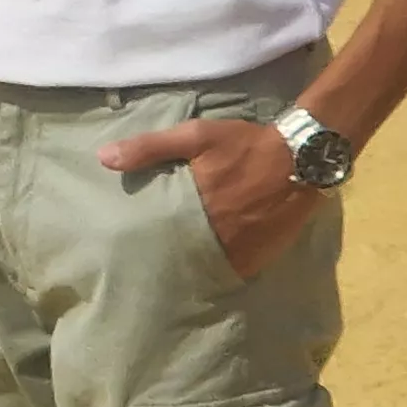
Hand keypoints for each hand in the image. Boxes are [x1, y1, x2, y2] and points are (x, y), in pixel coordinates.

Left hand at [97, 118, 317, 281]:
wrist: (302, 156)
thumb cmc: (243, 145)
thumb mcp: (195, 136)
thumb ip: (150, 148)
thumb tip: (104, 159)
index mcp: (195, 208)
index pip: (160, 237)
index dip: (145, 246)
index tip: (130, 250)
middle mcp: (217, 236)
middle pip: (182, 257)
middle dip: (167, 260)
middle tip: (149, 266)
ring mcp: (241, 250)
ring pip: (207, 268)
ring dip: (193, 267)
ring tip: (176, 270)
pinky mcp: (261, 256)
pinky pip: (234, 270)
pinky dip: (221, 268)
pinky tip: (209, 266)